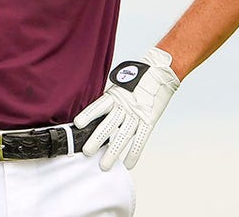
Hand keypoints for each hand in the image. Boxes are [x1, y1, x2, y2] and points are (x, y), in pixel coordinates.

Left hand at [74, 47, 180, 170]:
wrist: (160, 73)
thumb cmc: (136, 79)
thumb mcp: (118, 85)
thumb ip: (107, 97)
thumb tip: (92, 110)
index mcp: (114, 96)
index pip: (98, 107)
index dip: (88, 115)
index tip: (77, 124)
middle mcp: (124, 107)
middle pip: (108, 125)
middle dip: (96, 140)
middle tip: (86, 152)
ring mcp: (137, 115)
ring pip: (123, 137)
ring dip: (113, 152)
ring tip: (104, 165)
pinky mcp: (149, 121)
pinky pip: (140, 140)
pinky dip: (134, 153)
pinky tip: (127, 165)